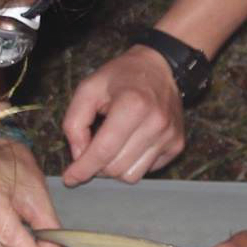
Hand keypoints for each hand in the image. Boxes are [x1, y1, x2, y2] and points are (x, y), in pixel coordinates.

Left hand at [61, 46, 186, 185]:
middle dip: (97, 166)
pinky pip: (147, 170)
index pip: (103, 150)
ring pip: (131, 175)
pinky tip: (130, 143)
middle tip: (91, 150)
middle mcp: (156, 122)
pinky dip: (133, 163)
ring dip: (115, 168)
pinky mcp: (177, 144)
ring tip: (112, 145)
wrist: (160, 68)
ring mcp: (169, 135)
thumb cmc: (122, 76)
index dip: (83, 168)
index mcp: (133, 104)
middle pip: (116, 168)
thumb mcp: (88, 88)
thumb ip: (74, 122)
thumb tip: (79, 156)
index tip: (70, 178)